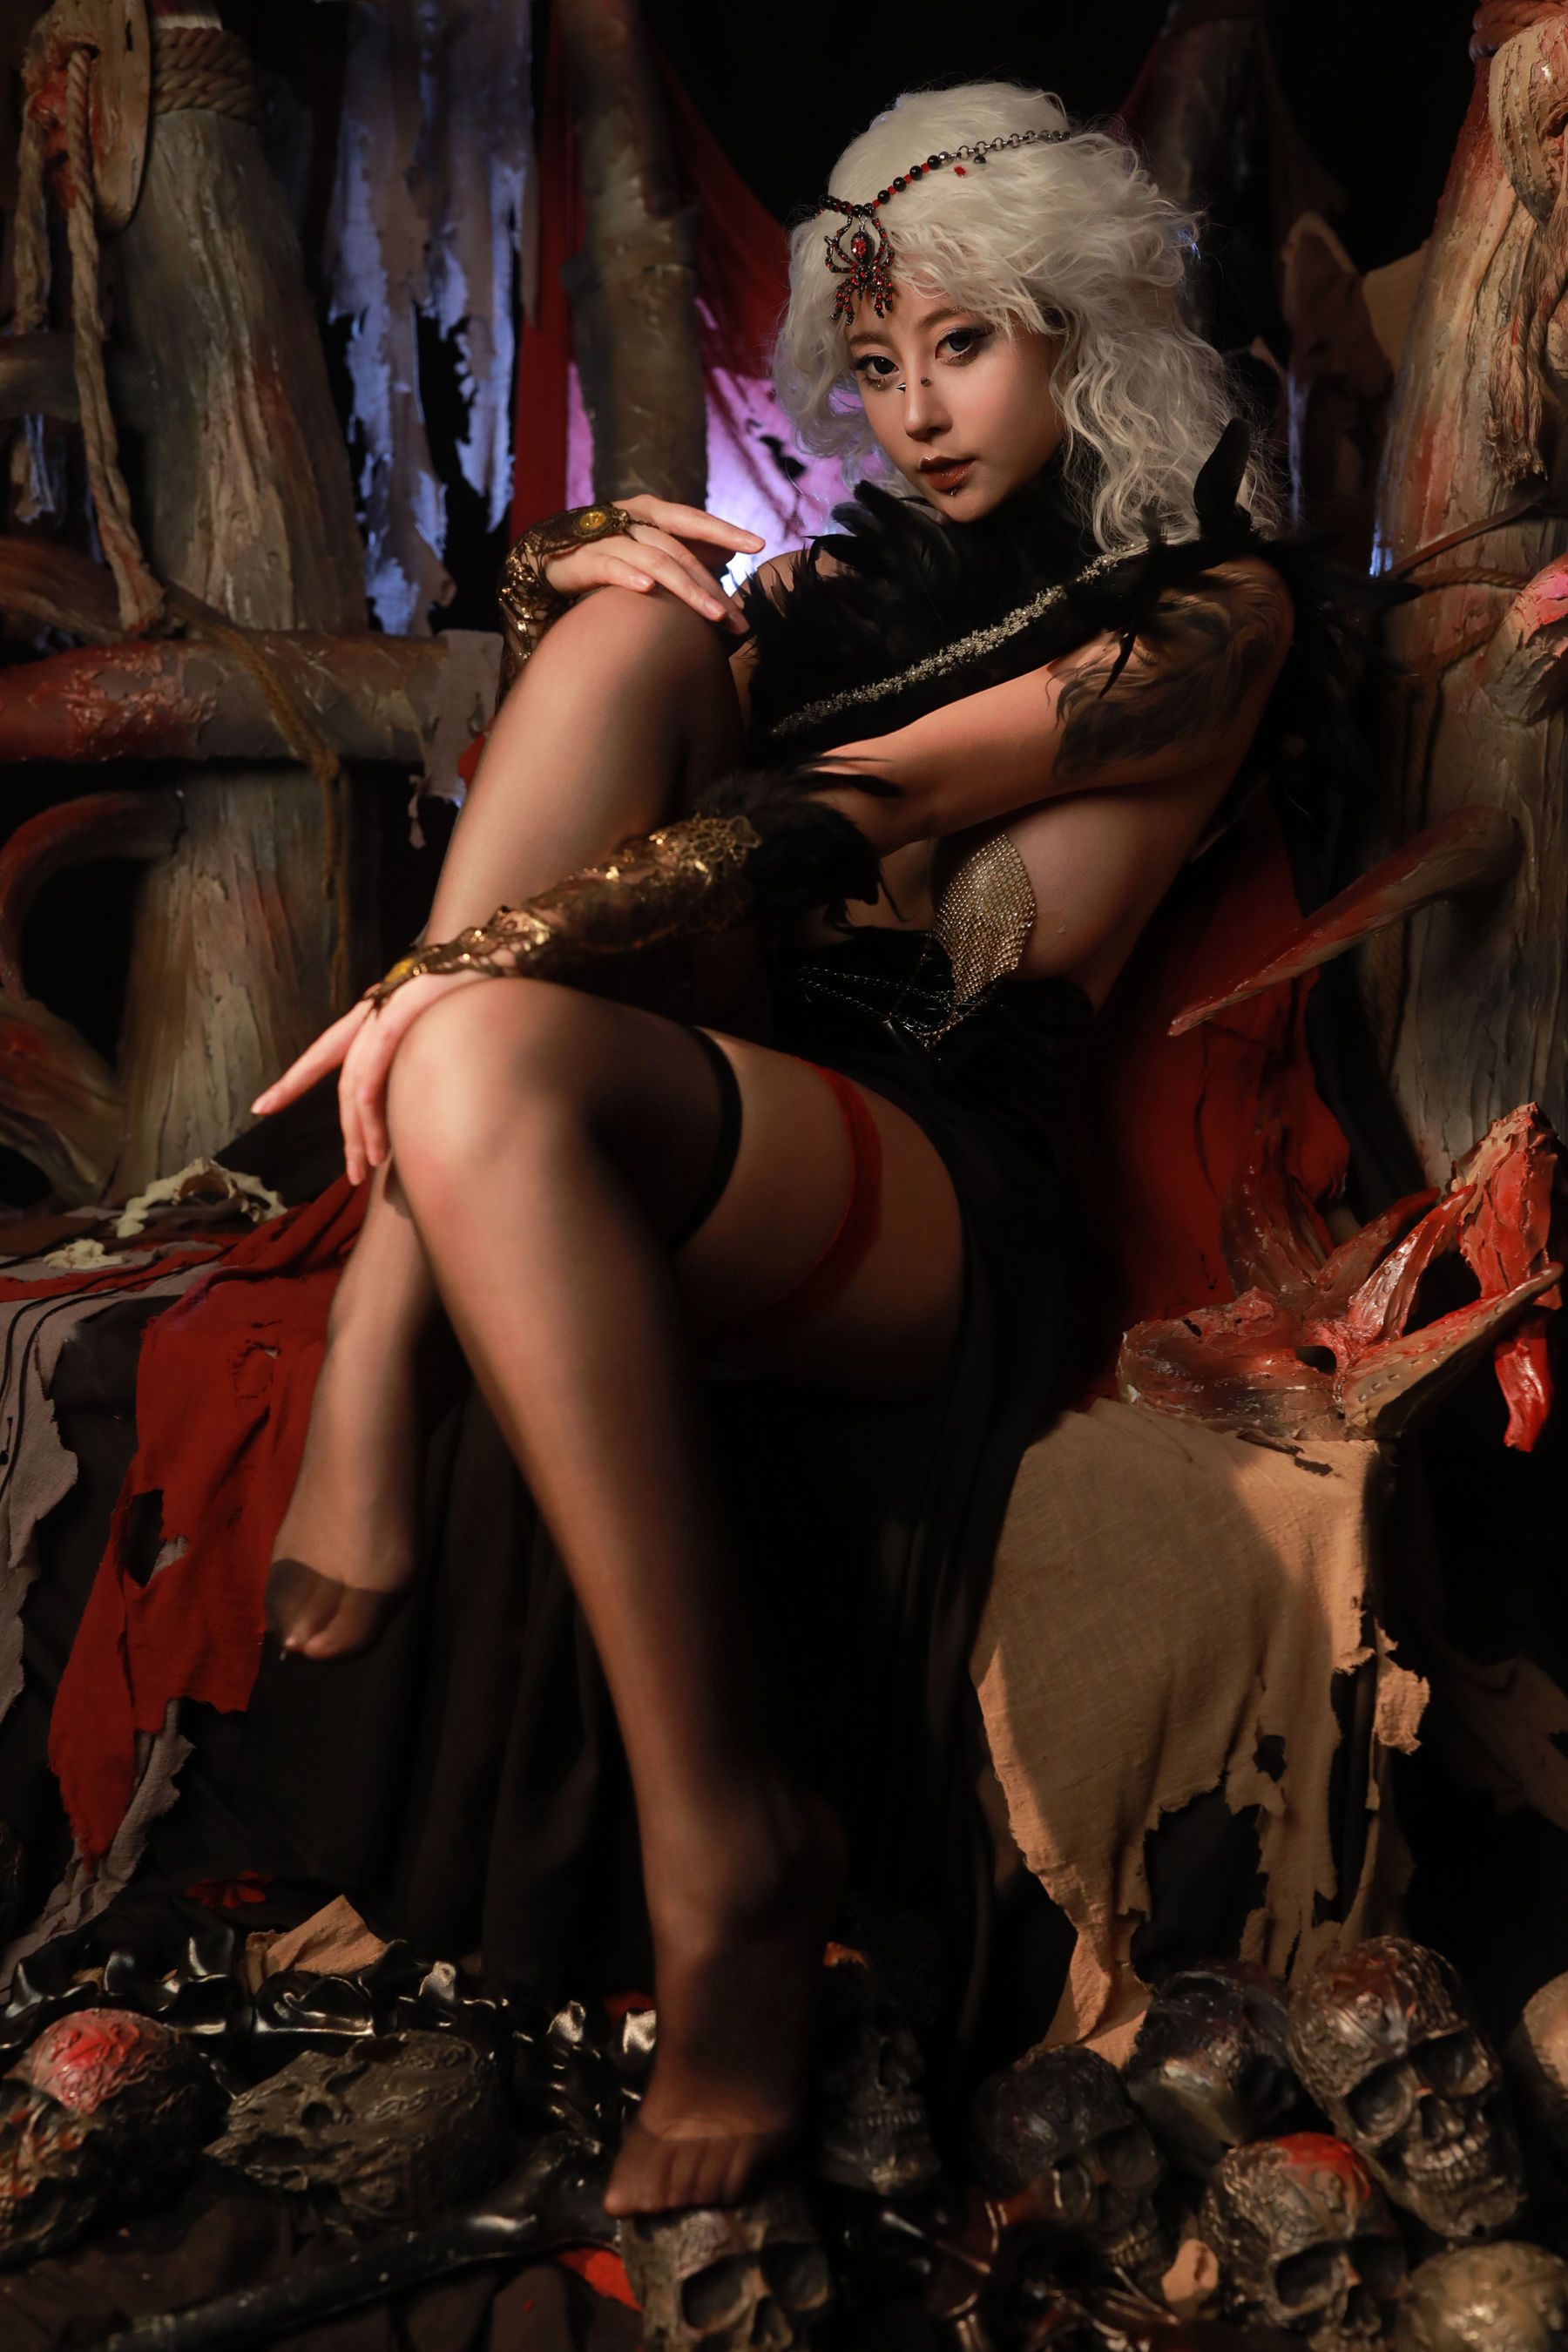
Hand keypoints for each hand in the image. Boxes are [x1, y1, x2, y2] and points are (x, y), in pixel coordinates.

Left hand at [251, 971, 485, 1186]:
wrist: (509, 950)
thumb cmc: (484, 988)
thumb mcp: (443, 1021)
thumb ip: (419, 1049)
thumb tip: (413, 1089)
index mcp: (378, 1010)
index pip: (326, 1051)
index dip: (294, 1081)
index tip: (261, 1107)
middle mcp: (373, 1009)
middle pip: (344, 1082)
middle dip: (346, 1133)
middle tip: (353, 1175)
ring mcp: (386, 1009)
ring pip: (356, 1083)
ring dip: (361, 1131)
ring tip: (371, 1164)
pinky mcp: (403, 1010)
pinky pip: (375, 1066)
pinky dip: (370, 1104)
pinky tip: (377, 1135)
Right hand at [545, 496, 763, 631]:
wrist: (542, 564)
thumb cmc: (603, 560)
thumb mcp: (648, 554)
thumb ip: (684, 552)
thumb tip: (727, 556)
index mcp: (647, 514)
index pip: (692, 520)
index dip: (724, 530)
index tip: (759, 544)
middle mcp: (628, 520)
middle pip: (678, 548)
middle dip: (712, 585)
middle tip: (738, 618)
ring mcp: (603, 539)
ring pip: (653, 559)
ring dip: (686, 587)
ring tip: (713, 615)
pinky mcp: (578, 561)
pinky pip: (607, 566)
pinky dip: (628, 576)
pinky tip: (648, 590)